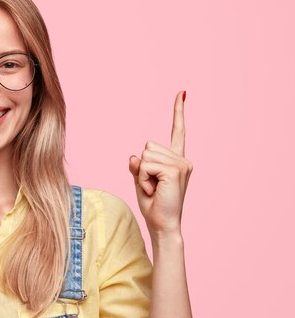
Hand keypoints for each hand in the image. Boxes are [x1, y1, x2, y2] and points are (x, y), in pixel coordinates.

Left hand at [128, 91, 192, 235]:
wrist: (162, 224)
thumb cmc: (153, 204)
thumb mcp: (140, 180)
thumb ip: (137, 165)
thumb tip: (135, 155)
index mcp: (176, 159)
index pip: (178, 130)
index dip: (178, 111)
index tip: (182, 92)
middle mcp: (182, 158)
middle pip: (148, 145)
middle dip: (142, 166)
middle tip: (153, 186)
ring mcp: (181, 163)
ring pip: (145, 155)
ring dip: (142, 174)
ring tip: (154, 188)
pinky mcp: (175, 170)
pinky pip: (145, 165)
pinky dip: (143, 178)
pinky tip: (155, 190)